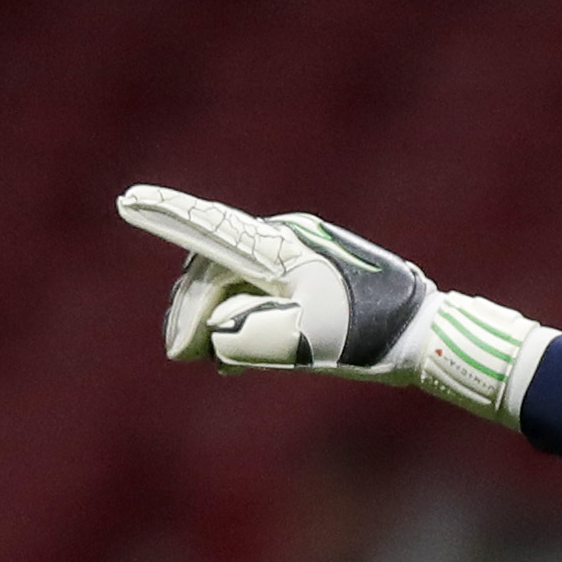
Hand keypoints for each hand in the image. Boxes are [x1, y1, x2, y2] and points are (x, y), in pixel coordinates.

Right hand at [116, 185, 549, 424]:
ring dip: (217, 322)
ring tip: (205, 361)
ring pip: (239, 285)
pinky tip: (233, 360)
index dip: (168, 215)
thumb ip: (251, 338)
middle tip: (181, 356)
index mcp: (280, 246)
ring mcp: (302, 259)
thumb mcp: (308, 341)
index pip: (211, 228)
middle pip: (218, 268)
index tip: (128, 200)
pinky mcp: (317, 281)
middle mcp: (287, 242)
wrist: (434, 337)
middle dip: (192, 311)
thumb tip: (211, 340)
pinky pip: (264, 296)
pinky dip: (244, 324)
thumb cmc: (374, 336)